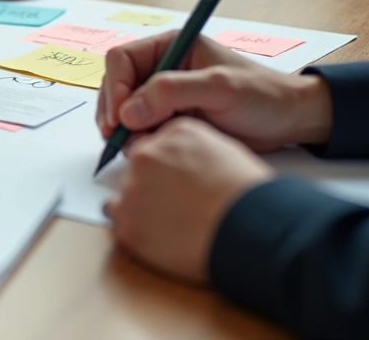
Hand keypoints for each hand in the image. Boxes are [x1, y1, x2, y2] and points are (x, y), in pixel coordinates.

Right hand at [97, 32, 332, 151]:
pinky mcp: (169, 117)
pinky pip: (138, 127)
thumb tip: (129, 112)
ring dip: (123, 128)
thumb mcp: (220, 88)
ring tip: (137, 145)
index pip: (122, 58)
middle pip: (116, 84)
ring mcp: (164, 94)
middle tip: (117, 137)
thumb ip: (172, 93)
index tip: (120, 117)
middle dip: (113, 110)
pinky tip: (149, 148)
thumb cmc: (263, 95)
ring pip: (123, 108)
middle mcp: (163, 67)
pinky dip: (136, 139)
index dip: (115, 86)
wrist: (290, 120)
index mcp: (172, 46)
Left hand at [104, 116, 273, 282]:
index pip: (153, 144)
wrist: (250, 229)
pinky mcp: (128, 223)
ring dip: (141, 206)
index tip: (173, 180)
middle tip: (176, 204)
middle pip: (136, 168)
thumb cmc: (247, 196)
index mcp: (172, 134)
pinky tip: (159, 234)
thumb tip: (179, 160)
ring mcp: (133, 190)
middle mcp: (146, 156)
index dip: (164, 165)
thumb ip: (192, 148)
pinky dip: (133, 228)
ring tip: (172, 222)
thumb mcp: (224, 150)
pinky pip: (118, 222)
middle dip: (152, 185)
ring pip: (124, 194)